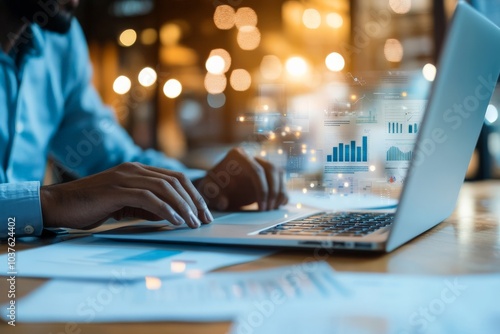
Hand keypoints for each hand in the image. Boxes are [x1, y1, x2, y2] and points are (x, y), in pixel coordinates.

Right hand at [40, 162, 212, 229]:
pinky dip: (166, 209)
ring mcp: (125, 177)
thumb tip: (171, 215)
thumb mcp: (125, 205)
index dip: (193, 194)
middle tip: (205, 219)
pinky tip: (176, 221)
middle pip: (175, 181)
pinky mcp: (116, 190)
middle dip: (194, 200)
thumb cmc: (91, 206)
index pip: (174, 178)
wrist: (59, 204)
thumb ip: (147, 206)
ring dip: (184, 206)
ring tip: (194, 223)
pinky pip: (148, 198)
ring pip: (165, 188)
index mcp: (138, 170)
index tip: (203, 212)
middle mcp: (134, 169)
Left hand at [196, 147, 287, 210]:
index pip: (256, 170)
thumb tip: (223, 202)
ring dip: (279, 192)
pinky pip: (281, 179)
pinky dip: (282, 193)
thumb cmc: (212, 188)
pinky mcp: (267, 173)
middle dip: (273, 191)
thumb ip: (212, 195)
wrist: (217, 188)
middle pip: (272, 169)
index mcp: (237, 156)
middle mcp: (251, 156)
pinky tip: (277, 206)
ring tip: (272, 209)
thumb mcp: (208, 191)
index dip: (262, 189)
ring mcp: (260, 163)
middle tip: (268, 209)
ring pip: (279, 173)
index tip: (261, 208)